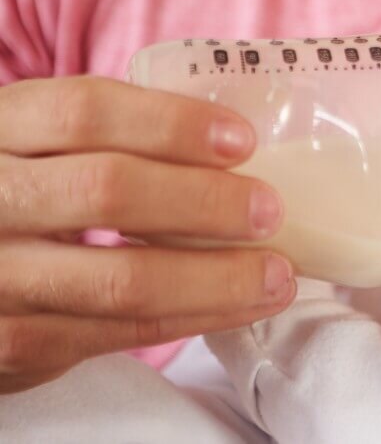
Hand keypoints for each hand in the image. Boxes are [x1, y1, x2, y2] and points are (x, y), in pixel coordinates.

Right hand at [0, 76, 295, 393]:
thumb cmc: (21, 194)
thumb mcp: (38, 147)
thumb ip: (106, 139)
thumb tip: (237, 146)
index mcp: (0, 128)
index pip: (83, 112)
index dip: (170, 123)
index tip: (242, 139)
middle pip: (106, 190)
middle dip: (204, 201)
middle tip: (270, 210)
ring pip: (120, 279)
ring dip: (215, 278)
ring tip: (277, 274)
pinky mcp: (8, 344)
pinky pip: (116, 335)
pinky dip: (191, 318)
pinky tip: (238, 306)